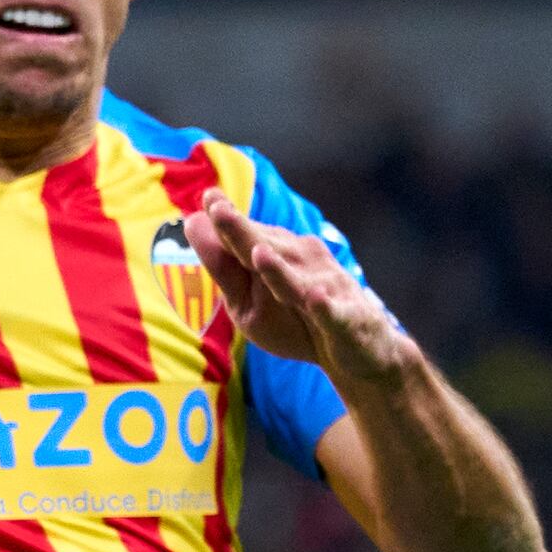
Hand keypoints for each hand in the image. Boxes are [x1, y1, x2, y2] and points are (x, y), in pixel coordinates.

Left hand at [185, 205, 406, 378]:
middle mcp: (304, 266)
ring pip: (299, 282)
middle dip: (244, 231)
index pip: (247, 237)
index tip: (207, 197)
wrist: (361, 354)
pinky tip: (314, 298)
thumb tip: (191, 222)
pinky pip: (335, 314)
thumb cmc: (299, 323)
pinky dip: (326, 307)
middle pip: (269, 250)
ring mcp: (328, 292)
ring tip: (257, 253)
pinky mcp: (348, 321)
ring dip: (279, 268)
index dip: (226, 219)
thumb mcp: (251, 302)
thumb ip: (224, 267)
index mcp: (280, 257)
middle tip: (218, 210)